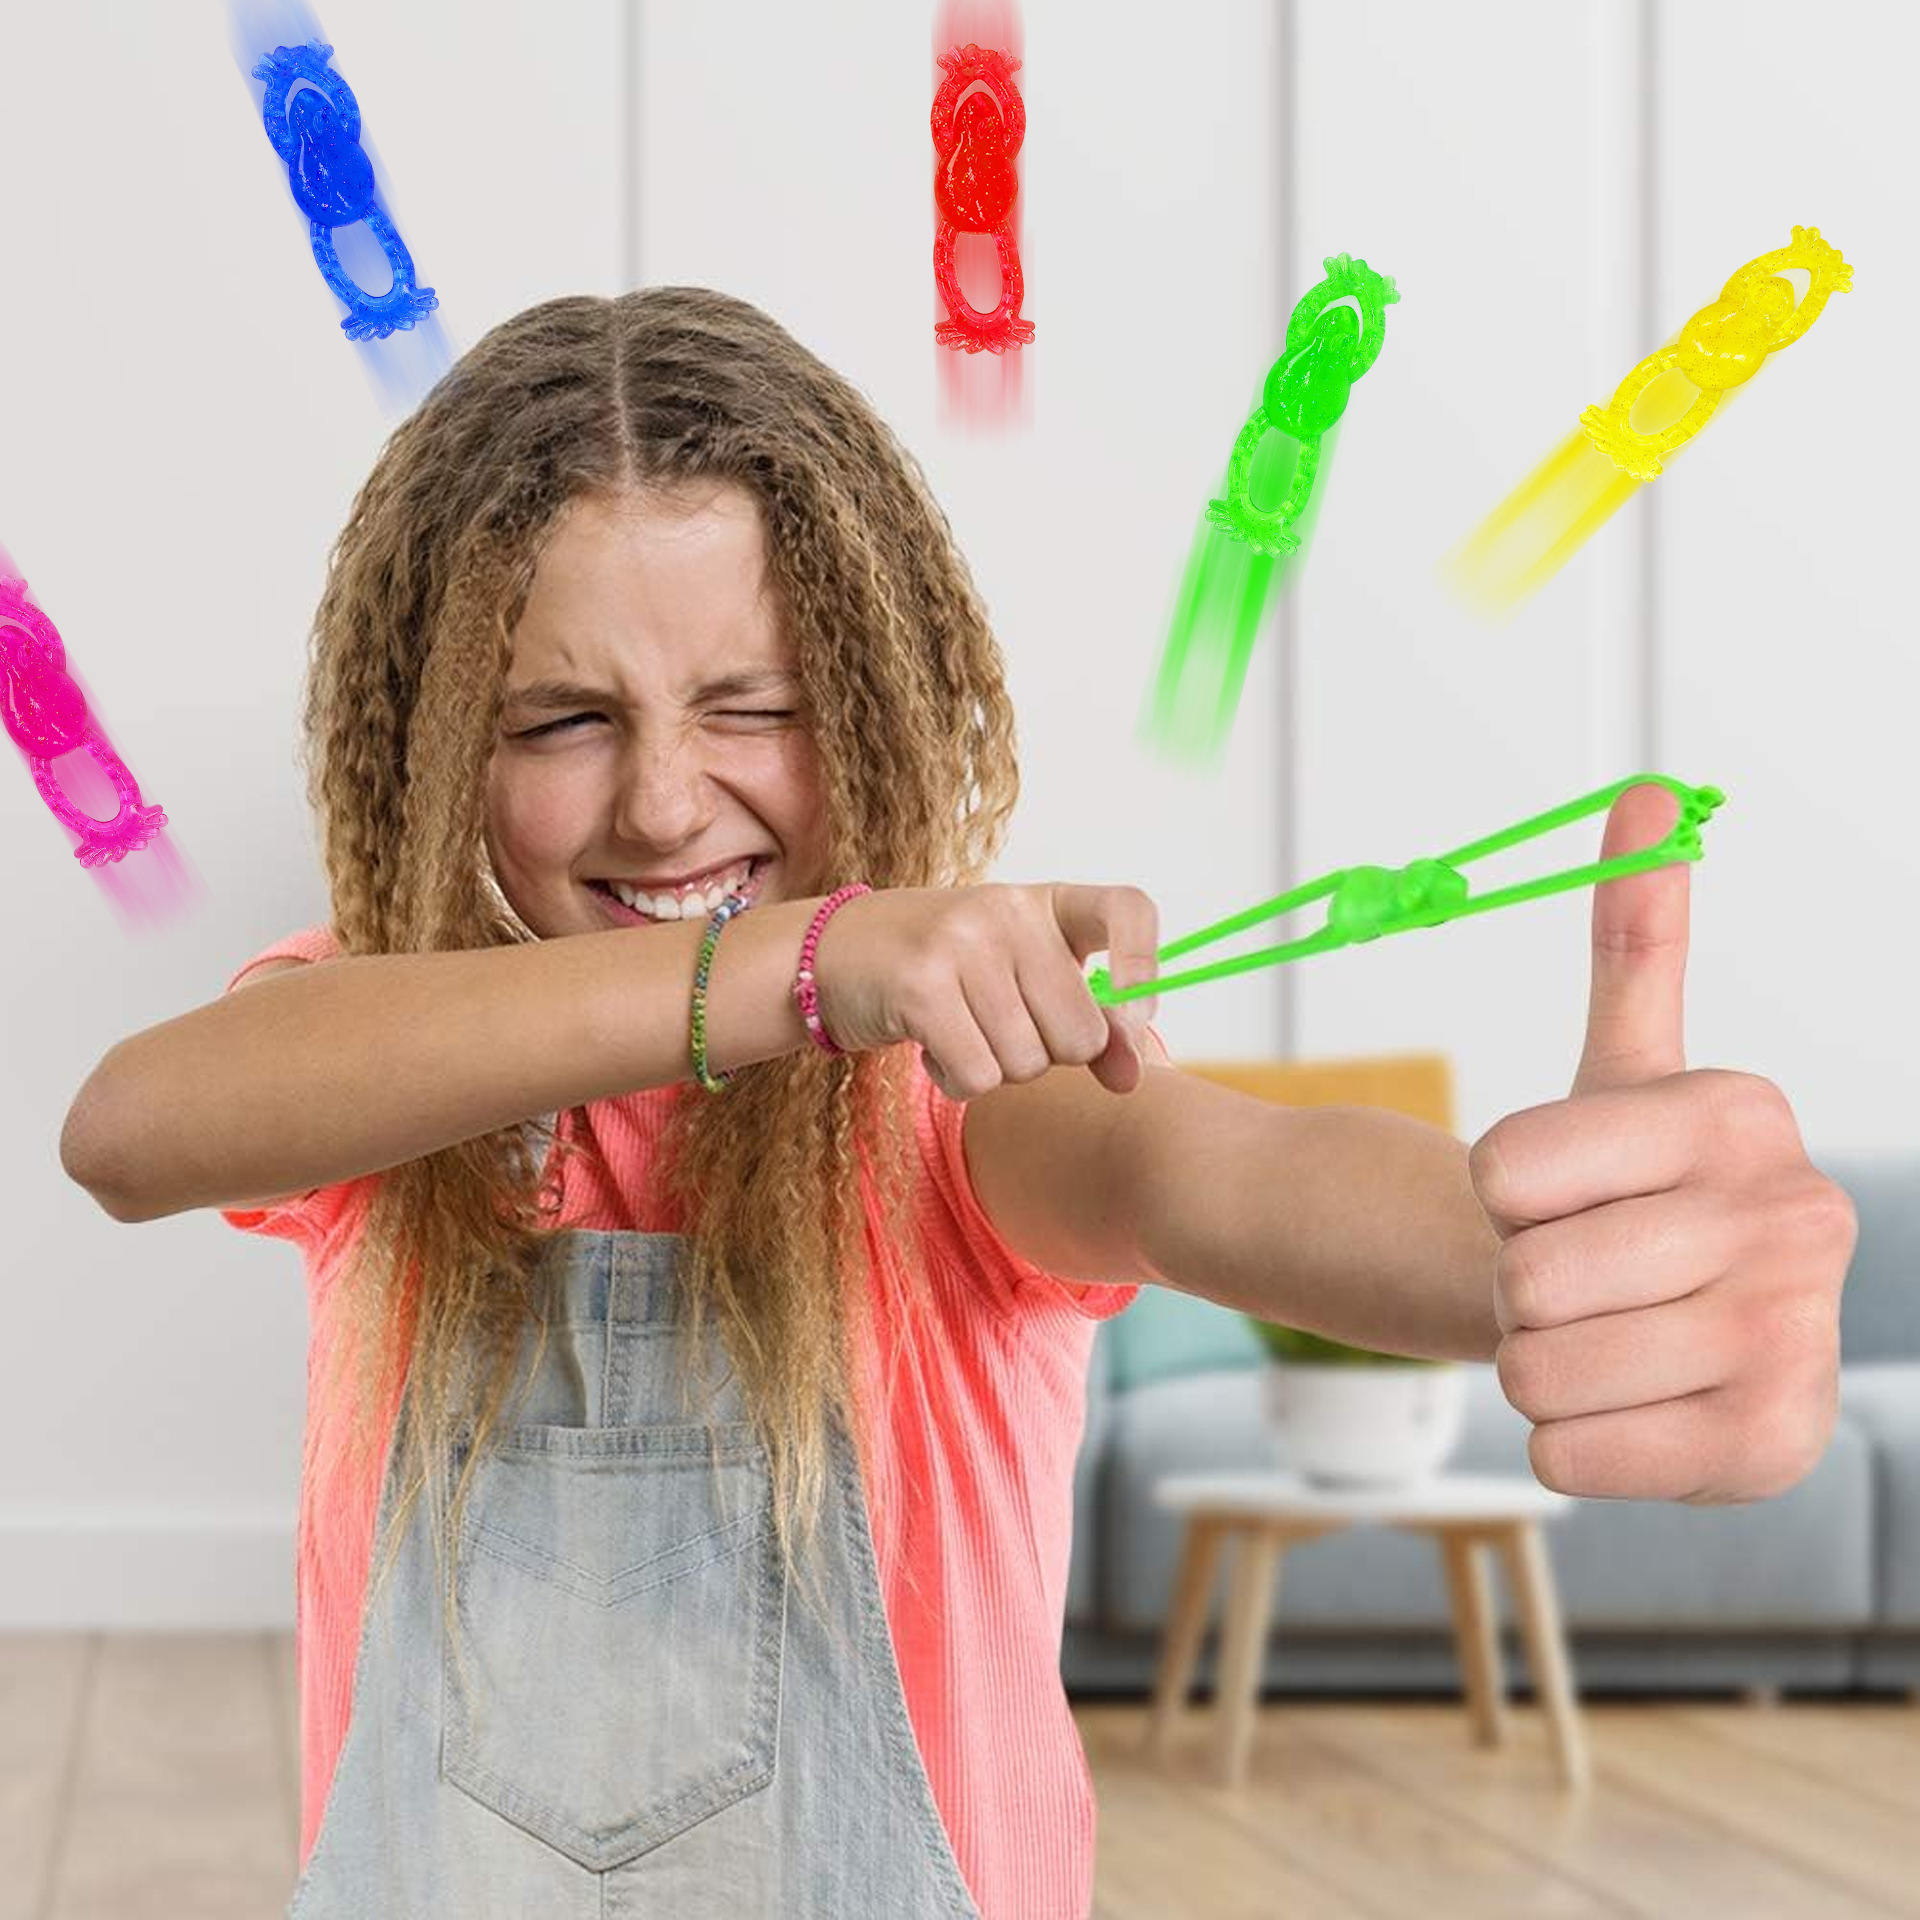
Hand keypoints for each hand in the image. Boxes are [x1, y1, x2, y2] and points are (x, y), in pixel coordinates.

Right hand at [810, 883, 1160, 1097]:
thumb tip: (1133, 1077)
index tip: (1132, 1016)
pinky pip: (978, 1077)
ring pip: (1028, 1064)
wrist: (835, 952)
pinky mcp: (921, 987)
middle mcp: (1009, 912)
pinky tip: (936, 1049)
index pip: (1130, 910)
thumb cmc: (945, 971)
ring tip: (962, 1031)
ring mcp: (963, 944)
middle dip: (1048, 1056)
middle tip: (1001, 1028)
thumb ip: (1086, 1023)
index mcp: (1046, 901)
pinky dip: (959, 1082)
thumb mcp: (1021, 979)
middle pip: (1082, 1033)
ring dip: (998, 1071)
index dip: (1146, 968)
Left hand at [1468, 784, 1854, 1503]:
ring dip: (1539, 1365)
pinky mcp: (1771, 1449)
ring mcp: (1793, 1340)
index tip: (1554, 1191)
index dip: (1500, 1190)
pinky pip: (1571, 1453)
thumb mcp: (1622, 1066)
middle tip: (1574, 1280)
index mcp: (1739, 1112)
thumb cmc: (1622, 1190)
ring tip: (1600, 1341)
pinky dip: (1569, 1441)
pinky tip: (1625, 1410)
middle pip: (1528, 1275)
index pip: (1507, 1167)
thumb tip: (1649, 792)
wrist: (1670, 1327)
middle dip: (1520, 1286)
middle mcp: (1796, 1218)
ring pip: (1542, 1367)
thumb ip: (1635, 942)